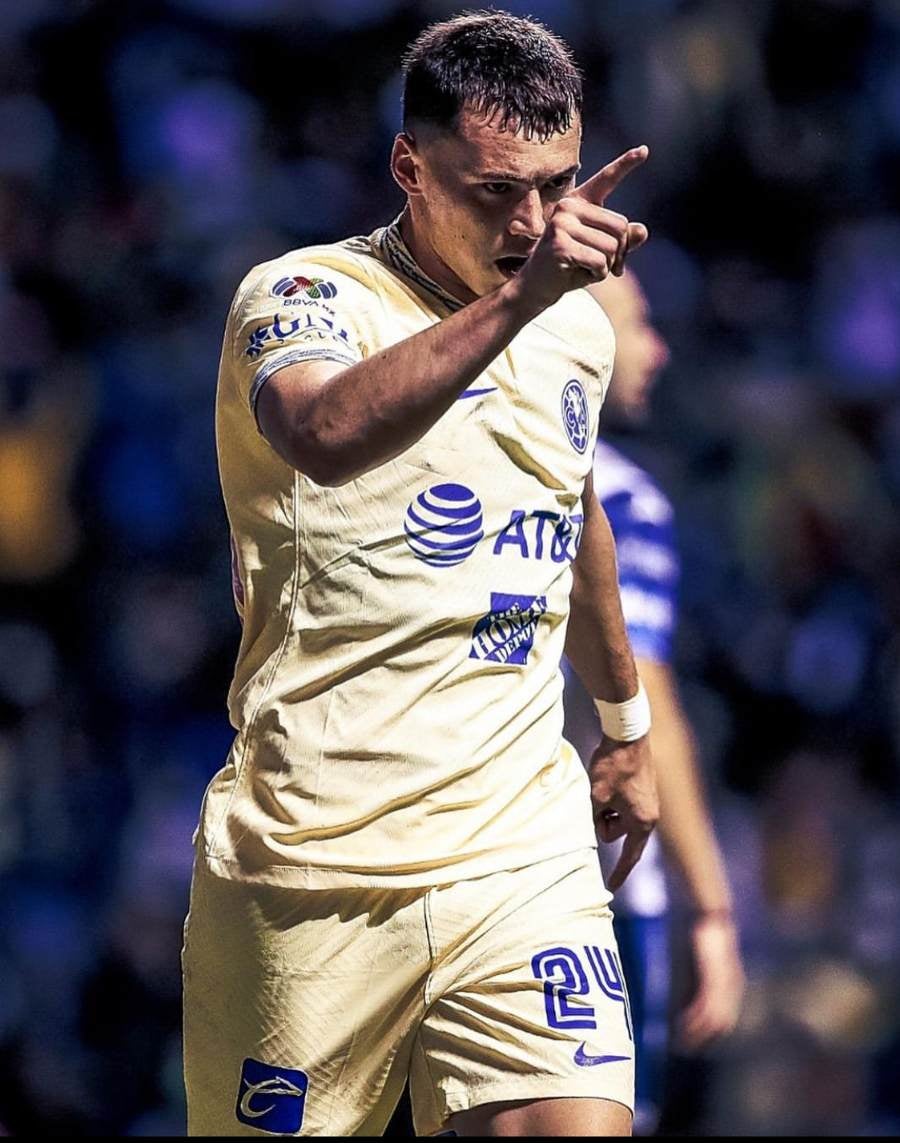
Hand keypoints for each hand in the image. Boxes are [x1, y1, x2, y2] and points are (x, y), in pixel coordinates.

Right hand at [515, 146, 650, 310]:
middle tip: (604, 266)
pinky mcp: (560, 245)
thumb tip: (642, 231)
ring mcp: (562, 224)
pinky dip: (597, 275)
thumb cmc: (570, 266)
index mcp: (578, 202)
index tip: (644, 149)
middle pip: (620, 226)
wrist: (536, 287)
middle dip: (619, 253)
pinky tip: (580, 275)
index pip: (605, 180)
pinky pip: (599, 262)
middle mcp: (568, 206)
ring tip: (585, 269)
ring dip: (606, 266)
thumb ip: (622, 240)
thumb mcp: (600, 251)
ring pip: (612, 247)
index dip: (625, 164)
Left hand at [587, 732, 657, 890]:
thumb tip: (594, 829)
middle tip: (596, 800)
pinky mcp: (643, 790)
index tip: (610, 887)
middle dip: (603, 822)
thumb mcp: (596, 796)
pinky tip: (606, 782)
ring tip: (602, 787)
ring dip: (606, 809)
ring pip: (618, 818)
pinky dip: (611, 800)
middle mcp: (649, 815)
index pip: (629, 856)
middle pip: (617, 833)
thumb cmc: (613, 766)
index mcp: (641, 821)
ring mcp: (648, 802)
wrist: (627, 735)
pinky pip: (623, 806)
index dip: (619, 873)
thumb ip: (594, 819)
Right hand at [676, 913, 745, 1051]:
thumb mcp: (711, 957)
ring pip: (712, 1018)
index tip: (696, 1040)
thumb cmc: (709, 934)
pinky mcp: (712, 979)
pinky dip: (694, 1018)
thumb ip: (706, 973)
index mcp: (733, 985)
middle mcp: (732, 988)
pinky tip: (684, 1024)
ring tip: (683, 1040)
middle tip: (687, 1047)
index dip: (711, 1032)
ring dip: (697, 1032)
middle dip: (704, 1037)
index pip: (725, 1017)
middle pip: (721, 1023)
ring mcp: (723, 985)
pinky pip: (704, 1006)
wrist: (714, 916)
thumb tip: (695, 986)